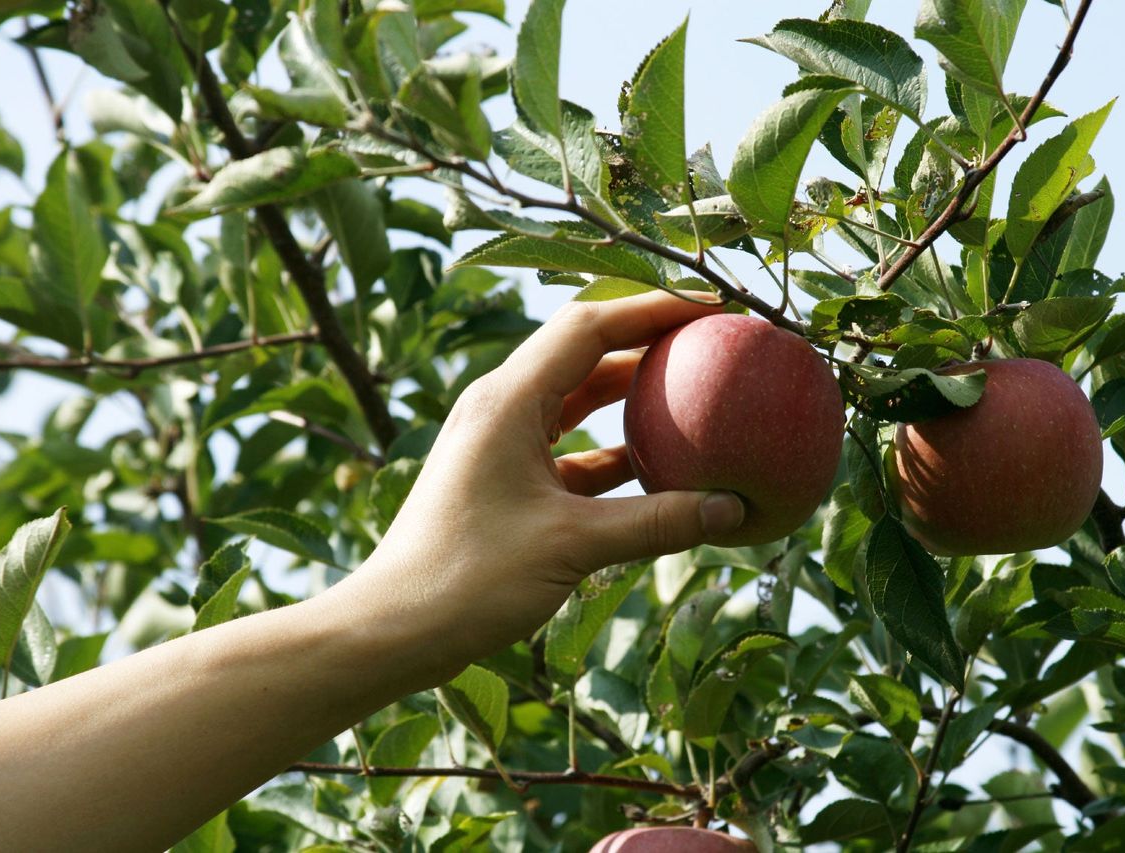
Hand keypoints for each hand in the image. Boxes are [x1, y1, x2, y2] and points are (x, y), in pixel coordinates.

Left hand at [332, 291, 745, 680]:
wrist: (391, 630)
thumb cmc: (467, 580)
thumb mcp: (571, 545)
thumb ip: (656, 523)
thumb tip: (733, 509)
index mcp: (508, 401)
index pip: (591, 327)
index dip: (653, 308)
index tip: (711, 306)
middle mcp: (502, 408)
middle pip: (586, 351)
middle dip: (648, 342)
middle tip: (712, 342)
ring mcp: (501, 444)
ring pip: (578, 400)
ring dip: (632, 395)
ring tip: (697, 392)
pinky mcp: (506, 481)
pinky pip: (571, 450)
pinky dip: (615, 452)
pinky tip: (661, 468)